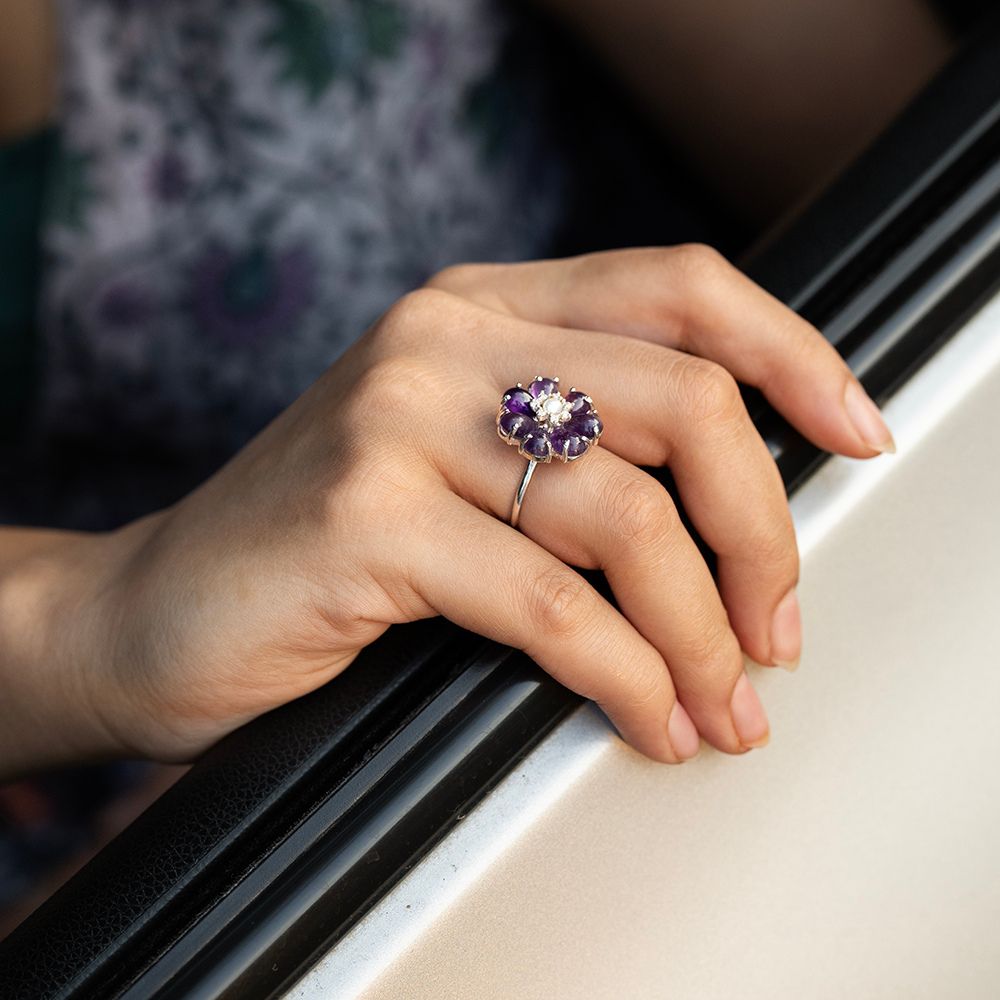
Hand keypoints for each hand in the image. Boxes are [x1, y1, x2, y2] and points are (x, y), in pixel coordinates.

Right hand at [75, 246, 892, 764]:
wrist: (158, 610)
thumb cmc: (326, 550)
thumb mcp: (461, 463)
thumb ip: (575, 447)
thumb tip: (739, 512)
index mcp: (481, 308)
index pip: (681, 288)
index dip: (791, 353)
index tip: (854, 432)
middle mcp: (444, 339)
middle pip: (685, 401)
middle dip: (763, 531)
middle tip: (778, 629)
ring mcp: (399, 419)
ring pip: (630, 516)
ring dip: (702, 630)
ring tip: (721, 701)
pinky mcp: (365, 518)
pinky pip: (553, 604)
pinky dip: (627, 673)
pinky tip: (650, 718)